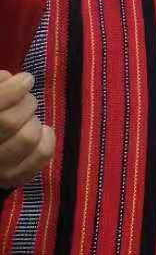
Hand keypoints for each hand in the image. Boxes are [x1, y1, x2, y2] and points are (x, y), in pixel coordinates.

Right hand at [0, 71, 53, 188]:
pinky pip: (42, 154)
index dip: (13, 89)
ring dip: (33, 121)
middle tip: (27, 100)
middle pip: (10, 121)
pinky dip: (47, 138)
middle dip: (26, 103)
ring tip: (28, 118)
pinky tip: (42, 130)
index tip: (26, 79)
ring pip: (27, 138)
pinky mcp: (15, 177)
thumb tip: (8, 77)